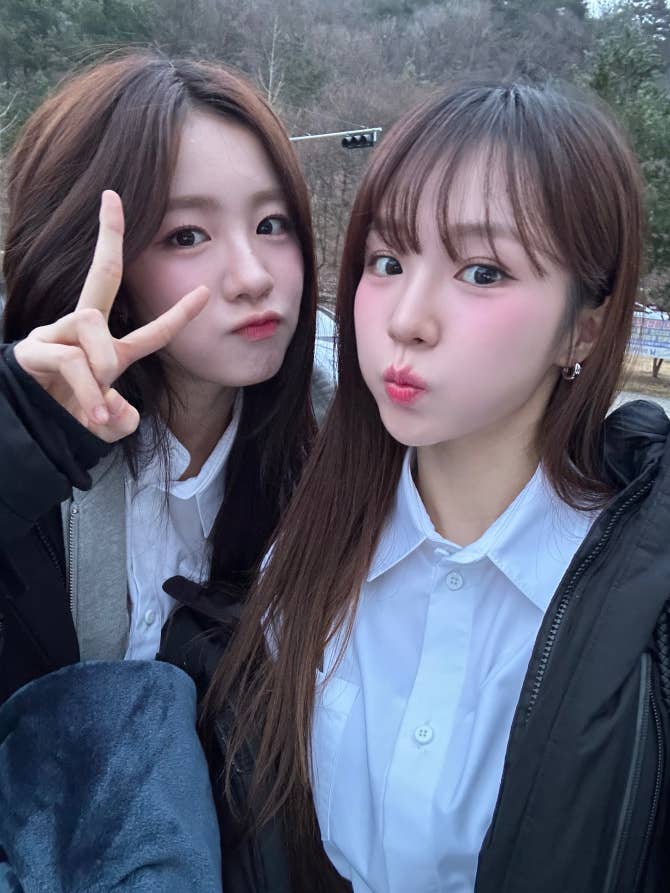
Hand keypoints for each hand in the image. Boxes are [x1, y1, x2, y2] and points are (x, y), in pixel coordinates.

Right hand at [14, 191, 208, 441]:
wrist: (27, 433)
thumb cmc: (69, 421)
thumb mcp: (106, 426)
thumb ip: (121, 420)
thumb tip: (120, 408)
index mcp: (111, 351)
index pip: (151, 331)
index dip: (179, 315)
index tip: (206, 292)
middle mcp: (83, 332)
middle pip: (102, 275)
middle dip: (109, 235)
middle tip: (112, 198)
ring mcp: (55, 334)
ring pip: (91, 323)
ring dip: (100, 364)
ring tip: (98, 405)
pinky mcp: (32, 348)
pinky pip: (69, 357)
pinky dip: (85, 387)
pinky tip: (90, 411)